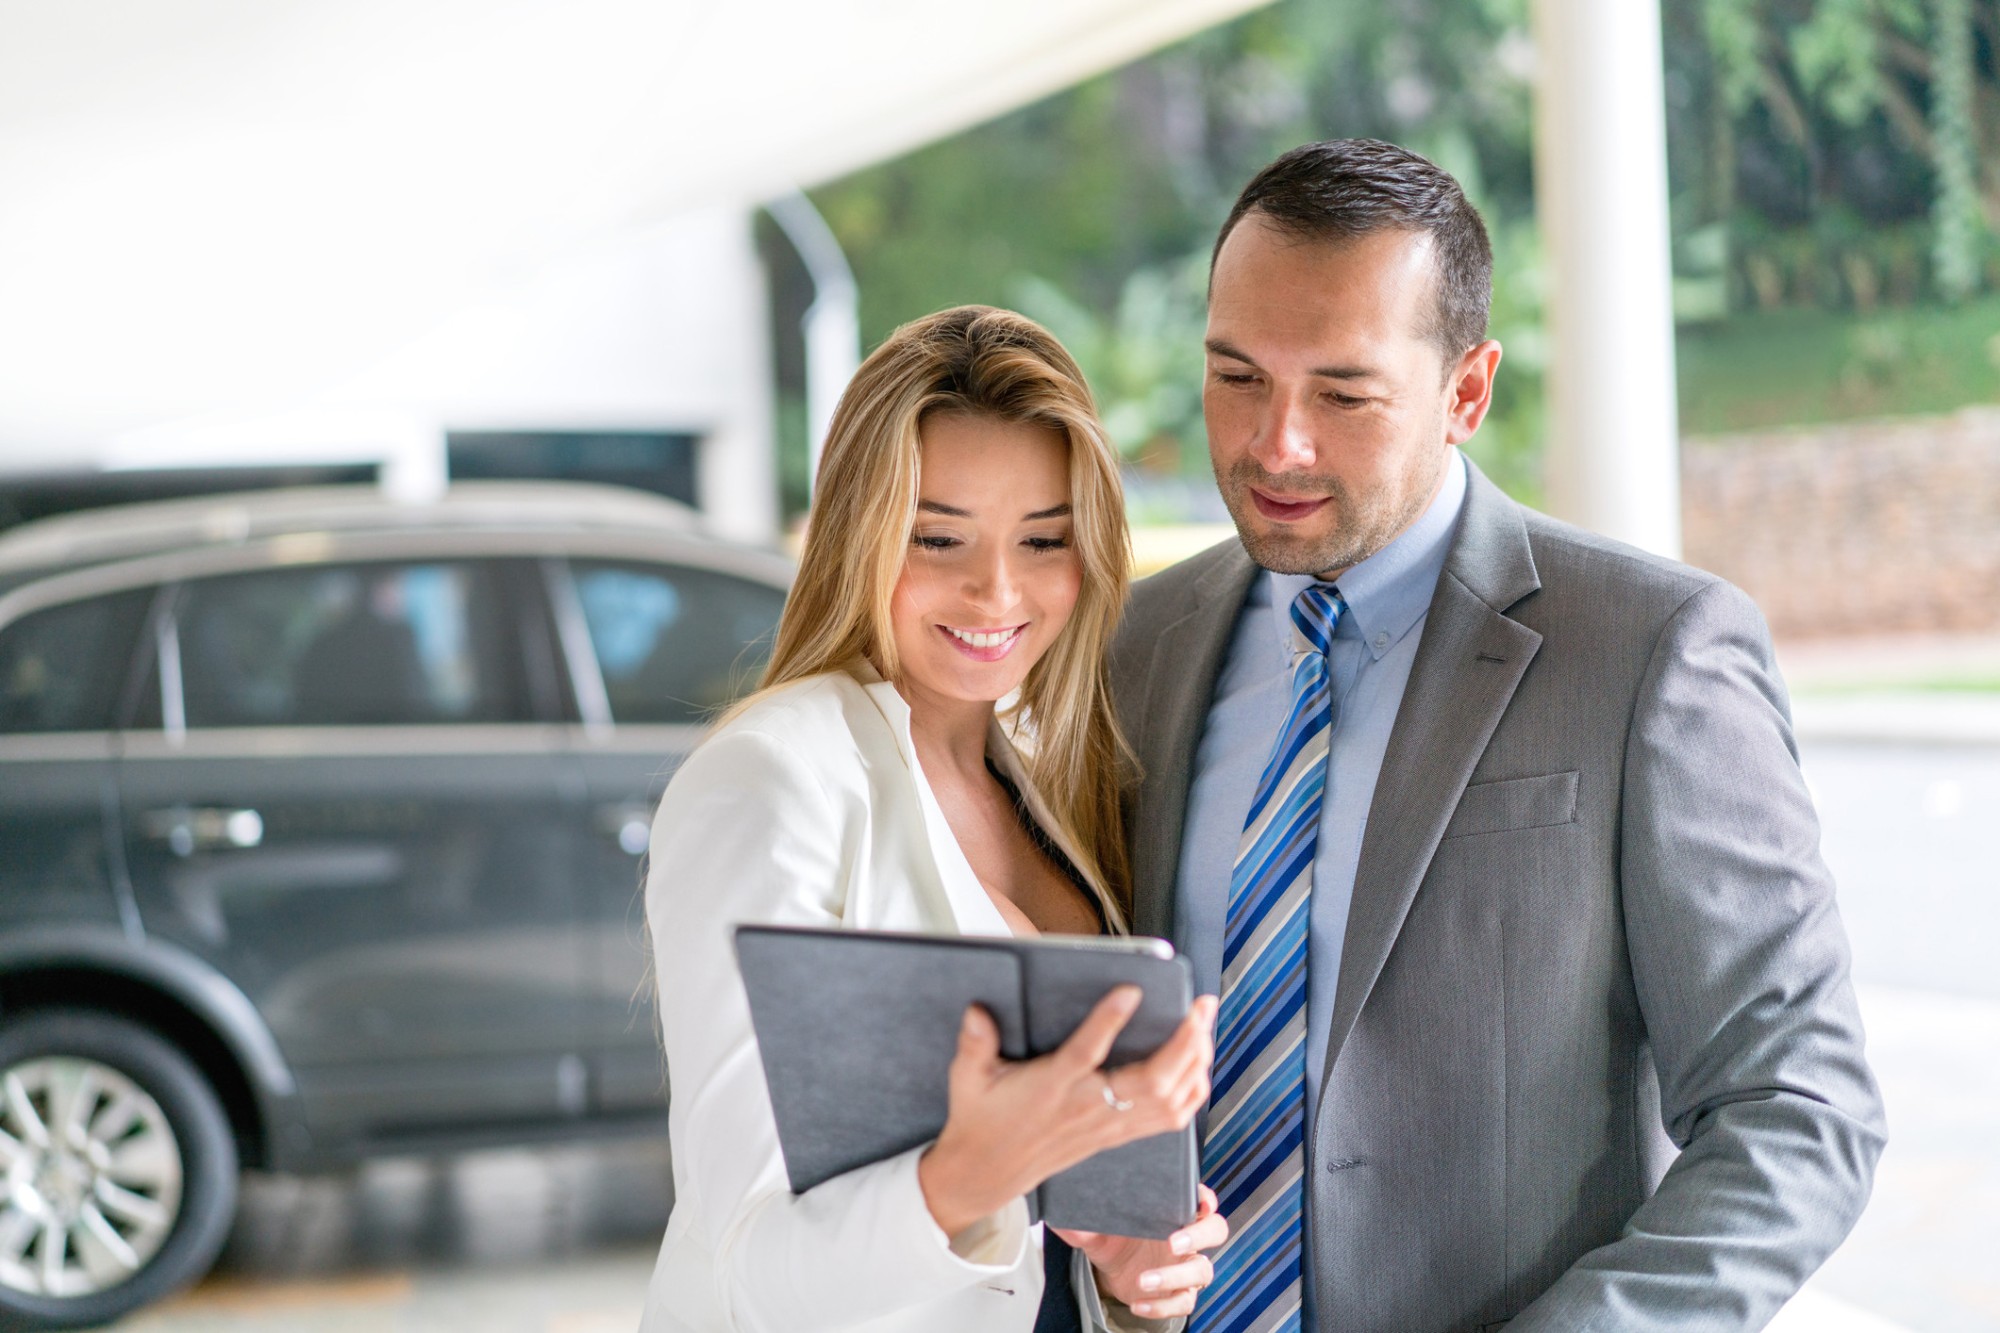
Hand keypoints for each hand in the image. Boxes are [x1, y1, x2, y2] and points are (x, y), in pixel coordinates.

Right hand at [918, 990, 1217, 1238]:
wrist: (986, 1174)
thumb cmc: (980, 1118)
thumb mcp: (967, 1078)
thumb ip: (974, 1043)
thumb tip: (977, 1011)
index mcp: (1050, 1087)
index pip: (1084, 1053)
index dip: (1108, 1021)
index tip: (1131, 990)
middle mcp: (1086, 1108)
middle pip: (1149, 1081)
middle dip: (1184, 1043)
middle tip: (1201, 1006)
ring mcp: (1106, 1126)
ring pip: (1167, 1101)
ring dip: (1194, 1064)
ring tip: (1204, 1026)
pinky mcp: (1115, 1136)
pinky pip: (1168, 1120)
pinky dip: (1192, 1093)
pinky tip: (1199, 1065)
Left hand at [1056, 1184, 1227, 1319]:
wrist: (1111, 1270)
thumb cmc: (1114, 1238)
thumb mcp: (1097, 1230)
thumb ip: (1083, 1224)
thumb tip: (1060, 1217)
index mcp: (1173, 1211)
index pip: (1201, 1199)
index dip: (1205, 1198)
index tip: (1199, 1201)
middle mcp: (1187, 1237)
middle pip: (1216, 1230)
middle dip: (1199, 1236)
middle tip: (1173, 1242)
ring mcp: (1186, 1265)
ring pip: (1202, 1270)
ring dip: (1174, 1276)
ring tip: (1144, 1280)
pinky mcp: (1179, 1292)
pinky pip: (1182, 1302)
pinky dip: (1161, 1306)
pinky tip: (1138, 1303)